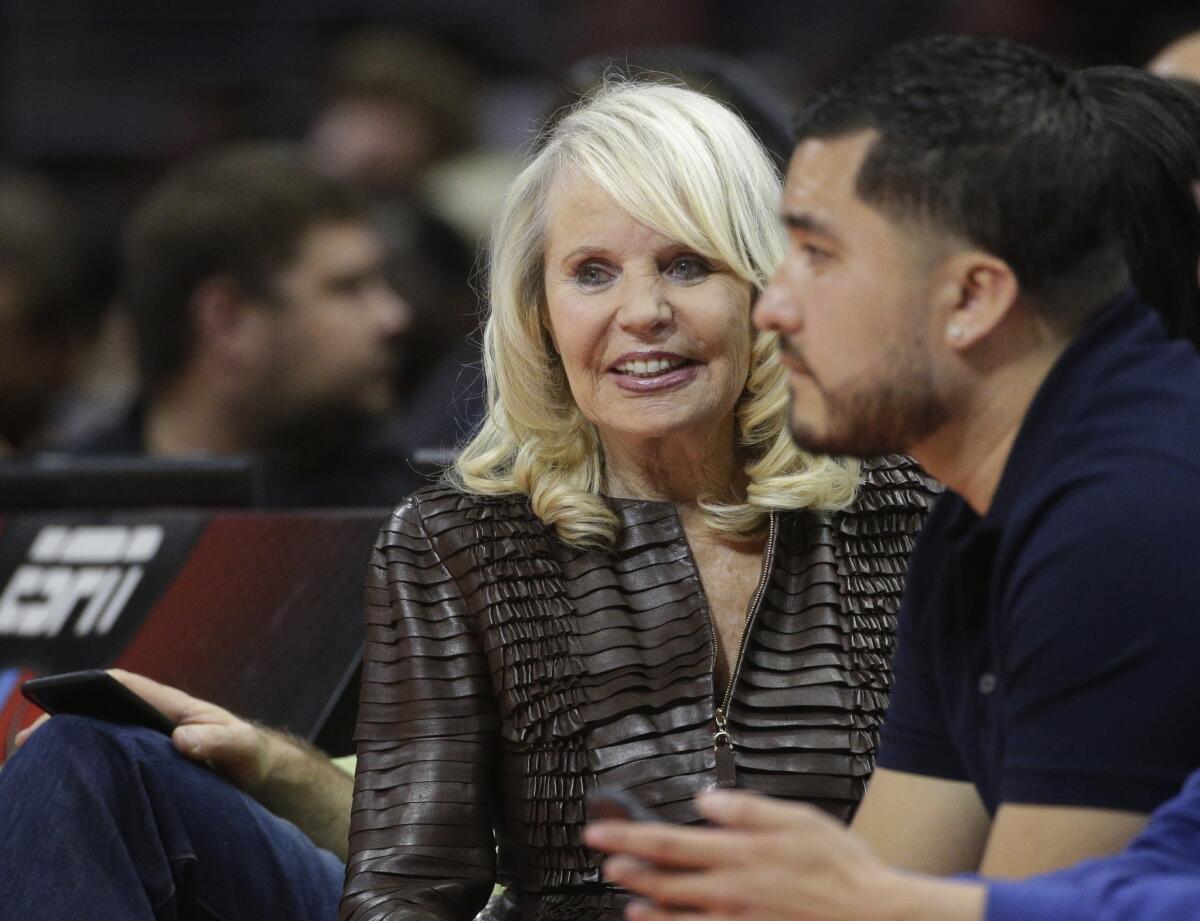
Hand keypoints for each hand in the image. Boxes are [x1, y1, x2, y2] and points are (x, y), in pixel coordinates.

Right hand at [15, 669, 277, 789]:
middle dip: (64, 720)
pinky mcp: (139, 766)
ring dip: (67, 746)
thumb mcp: (242, 747)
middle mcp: (150, 721)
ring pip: (97, 738)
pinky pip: (104, 762)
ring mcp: (142, 743)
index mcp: (171, 706)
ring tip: (32, 766)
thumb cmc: (248, 755)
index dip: (92, 687)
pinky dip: (81, 768)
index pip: (125, 686)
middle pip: (100, 711)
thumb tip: (181, 740)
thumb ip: (218, 741)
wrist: (257, 777)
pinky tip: (58, 786)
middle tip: (30, 740)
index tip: (63, 698)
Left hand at [584, 789, 985, 920]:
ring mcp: (738, 920)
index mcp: (740, 853)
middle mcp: (731, 891)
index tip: (599, 832)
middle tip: (600, 858)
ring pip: (677, 915)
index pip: (670, 843)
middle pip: (664, 881)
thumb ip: (748, 809)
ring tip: (623, 895)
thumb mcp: (799, 819)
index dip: (629, 838)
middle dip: (627, 868)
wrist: (873, 916)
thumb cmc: (840, 864)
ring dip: (646, 902)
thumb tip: (705, 799)